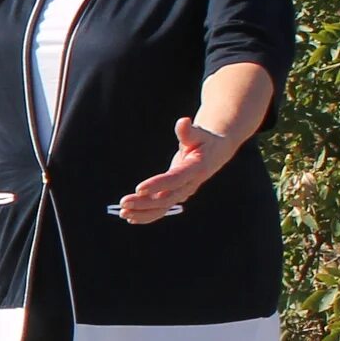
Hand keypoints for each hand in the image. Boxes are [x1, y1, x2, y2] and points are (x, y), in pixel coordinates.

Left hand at [116, 116, 239, 223]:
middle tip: (123, 203)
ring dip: (143, 213)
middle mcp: (190, 184)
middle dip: (144, 203)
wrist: (216, 152)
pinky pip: (163, 208)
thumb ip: (189, 132)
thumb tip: (183, 122)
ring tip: (123, 213)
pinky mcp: (177, 194)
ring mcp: (184, 192)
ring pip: (163, 207)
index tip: (138, 189)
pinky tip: (131, 218)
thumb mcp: (200, 133)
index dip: (158, 184)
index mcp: (196, 169)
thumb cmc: (205, 140)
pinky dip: (148, 214)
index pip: (175, 179)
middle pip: (167, 198)